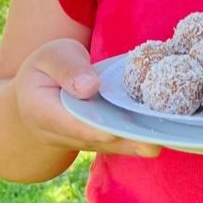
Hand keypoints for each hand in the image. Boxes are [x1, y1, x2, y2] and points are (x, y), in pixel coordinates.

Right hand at [15, 39, 160, 158]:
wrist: (36, 94)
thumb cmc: (46, 69)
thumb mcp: (50, 57)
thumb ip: (68, 68)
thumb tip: (90, 87)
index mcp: (42, 111)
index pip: (69, 122)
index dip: (94, 127)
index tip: (114, 130)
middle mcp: (62, 135)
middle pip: (96, 139)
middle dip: (126, 140)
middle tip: (155, 141)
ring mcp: (81, 141)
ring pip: (111, 145)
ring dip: (137, 143)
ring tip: (166, 139)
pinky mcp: (98, 141)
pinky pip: (119, 143)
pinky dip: (140, 139)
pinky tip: (166, 135)